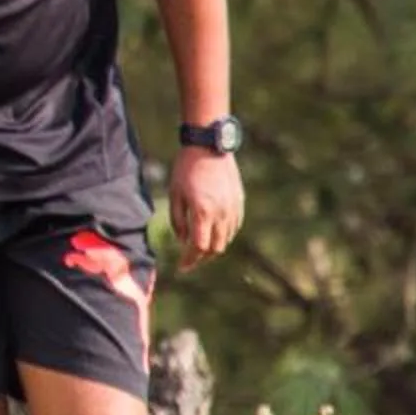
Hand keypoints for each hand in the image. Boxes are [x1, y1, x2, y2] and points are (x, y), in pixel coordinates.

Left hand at [166, 147, 242, 266]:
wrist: (209, 146)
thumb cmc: (186, 169)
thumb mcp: (175, 194)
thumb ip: (178, 221)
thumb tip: (184, 241)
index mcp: (203, 213)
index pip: (198, 248)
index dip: (190, 261)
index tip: (181, 268)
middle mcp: (222, 214)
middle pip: (215, 248)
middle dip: (202, 258)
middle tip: (190, 260)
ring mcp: (233, 208)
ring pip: (226, 239)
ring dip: (213, 247)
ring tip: (200, 247)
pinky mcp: (239, 202)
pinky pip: (234, 226)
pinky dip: (224, 234)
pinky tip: (213, 232)